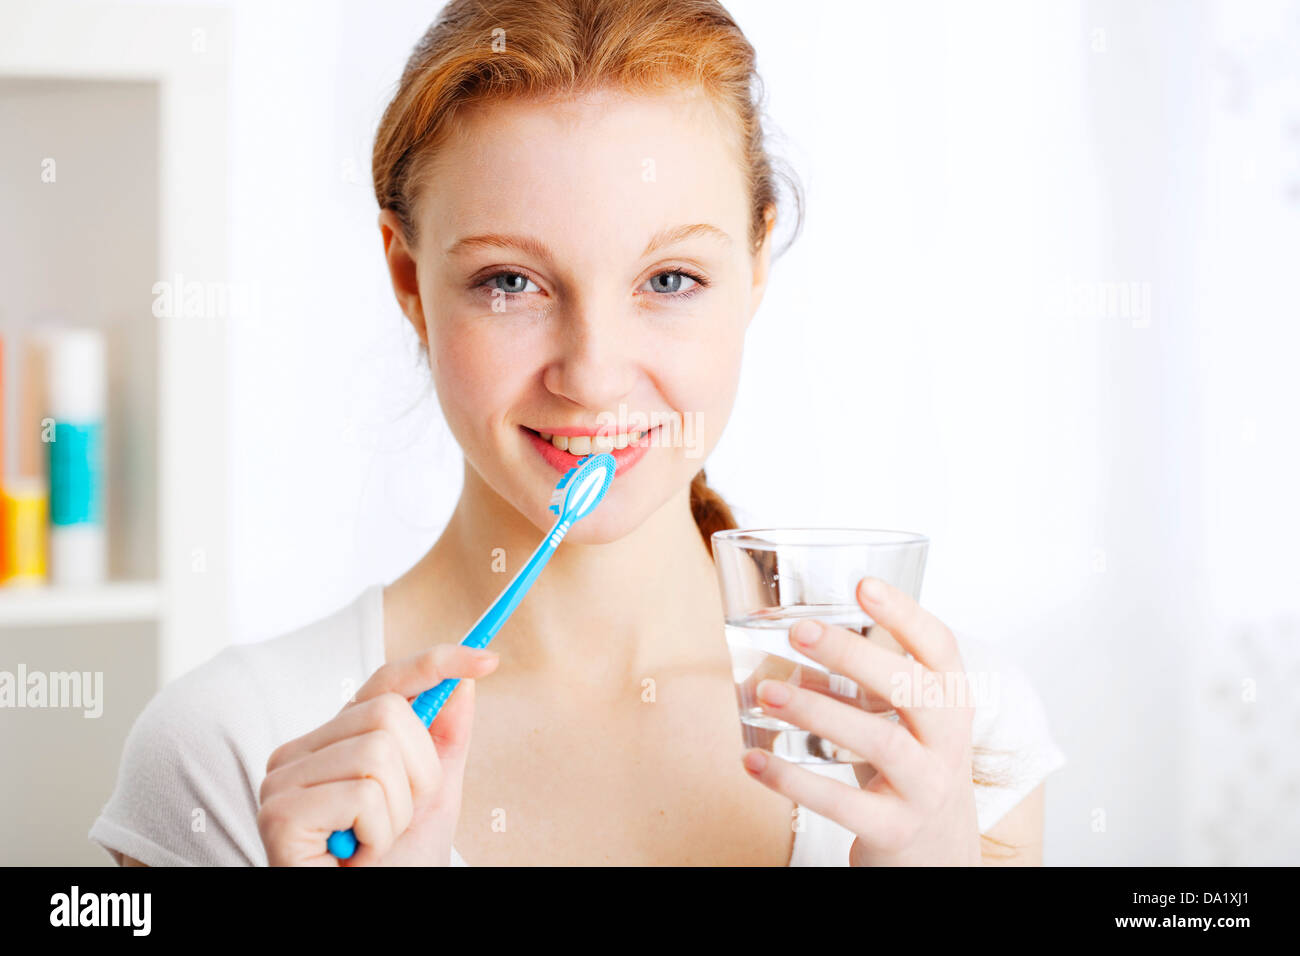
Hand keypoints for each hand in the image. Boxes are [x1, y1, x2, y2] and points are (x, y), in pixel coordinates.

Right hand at [257, 643, 498, 865]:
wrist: (374, 915)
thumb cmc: (398, 865)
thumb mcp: (434, 796)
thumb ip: (444, 739)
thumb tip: (462, 680)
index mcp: (332, 741)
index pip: (384, 682)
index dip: (436, 663)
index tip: (488, 659)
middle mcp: (298, 754)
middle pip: (388, 713)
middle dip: (418, 773)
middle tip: (396, 820)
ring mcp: (282, 782)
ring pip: (378, 752)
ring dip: (398, 810)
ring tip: (373, 842)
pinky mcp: (281, 814)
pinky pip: (363, 794)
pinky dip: (379, 834)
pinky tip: (356, 856)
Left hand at [740, 577, 981, 865]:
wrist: (940, 857)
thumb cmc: (909, 769)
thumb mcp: (901, 720)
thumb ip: (862, 682)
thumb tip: (788, 643)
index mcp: (951, 702)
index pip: (941, 648)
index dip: (906, 613)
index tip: (864, 584)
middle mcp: (947, 743)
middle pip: (911, 689)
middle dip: (853, 655)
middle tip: (799, 631)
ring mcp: (925, 788)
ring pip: (880, 743)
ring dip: (818, 712)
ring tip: (766, 692)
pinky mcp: (895, 830)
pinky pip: (844, 804)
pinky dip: (793, 781)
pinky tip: (752, 760)